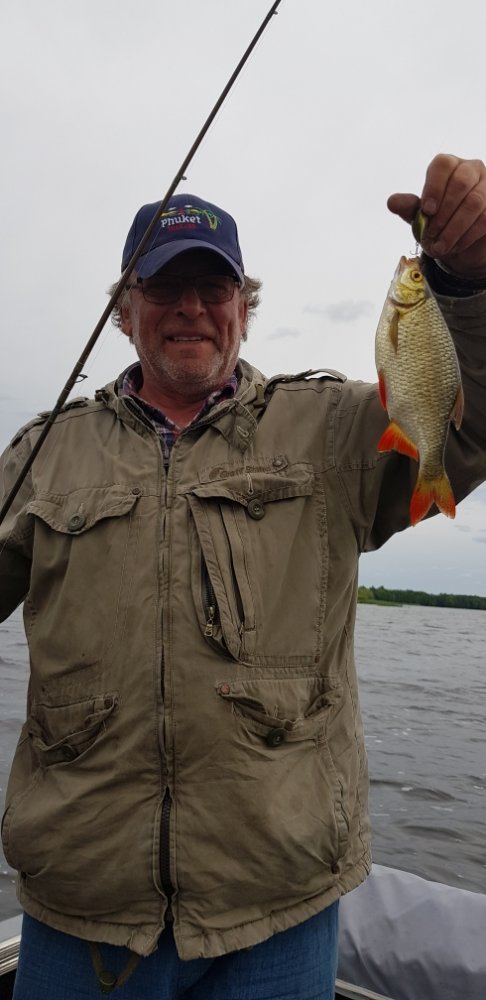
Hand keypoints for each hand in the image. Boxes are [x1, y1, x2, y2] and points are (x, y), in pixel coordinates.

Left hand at [387, 154, 485, 277]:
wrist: (460, 241)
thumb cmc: (438, 221)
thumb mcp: (420, 216)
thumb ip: (409, 207)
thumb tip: (392, 202)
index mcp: (449, 166)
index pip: (443, 165)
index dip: (434, 187)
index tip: (427, 211)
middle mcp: (471, 169)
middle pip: (461, 182)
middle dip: (444, 212)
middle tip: (431, 234)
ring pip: (474, 202)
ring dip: (454, 228)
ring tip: (440, 246)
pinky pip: (484, 219)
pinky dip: (466, 236)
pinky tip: (455, 246)